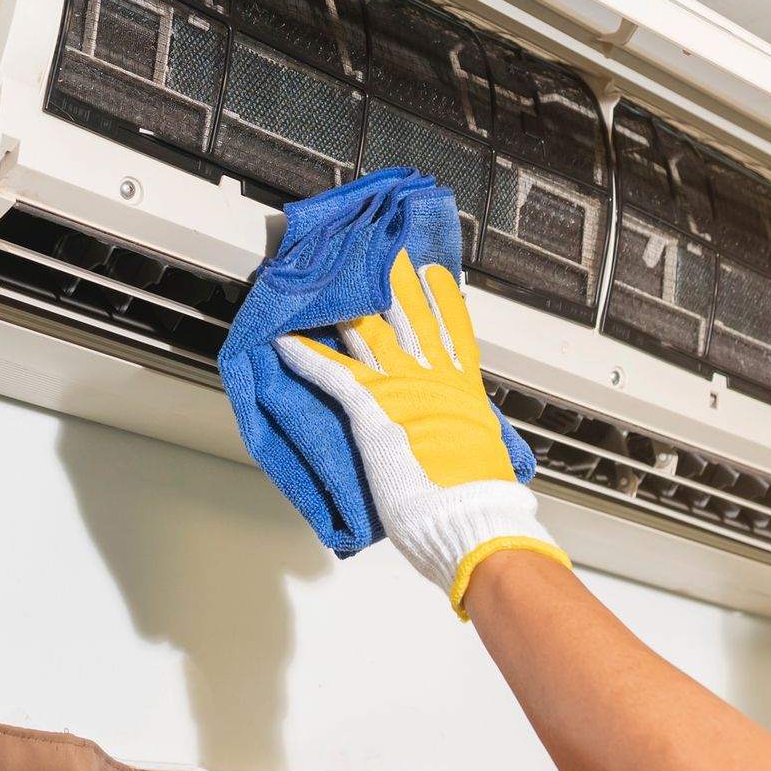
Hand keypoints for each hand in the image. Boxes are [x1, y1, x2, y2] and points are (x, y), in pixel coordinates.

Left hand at [276, 251, 567, 615]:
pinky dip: (307, 355)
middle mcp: (434, 377)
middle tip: (378, 250)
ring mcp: (402, 388)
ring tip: (328, 280)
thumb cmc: (481, 500)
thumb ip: (467, 430)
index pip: (452, 327)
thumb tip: (466, 434)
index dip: (440, 296)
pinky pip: (332, 373)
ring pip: (368, 332)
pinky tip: (287, 341)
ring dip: (343, 306)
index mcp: (464, 388)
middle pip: (407, 315)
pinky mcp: (372, 410)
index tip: (431, 268)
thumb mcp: (483, 452)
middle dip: (390, 282)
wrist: (475, 520)